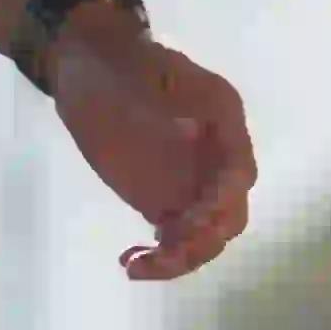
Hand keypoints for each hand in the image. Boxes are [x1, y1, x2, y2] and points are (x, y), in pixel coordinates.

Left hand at [49, 10, 260, 280]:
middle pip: (228, 215)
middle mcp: (215, 162)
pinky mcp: (162, 200)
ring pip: (204, 236)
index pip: (239, 175)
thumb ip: (181, 103)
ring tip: (139, 265)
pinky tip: (131, 262)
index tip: (194, 218)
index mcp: (224, 127)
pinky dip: (161, 257)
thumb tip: (192, 132)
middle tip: (166, 249)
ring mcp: (190, 184)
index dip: (223, 201)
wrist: (91, 66)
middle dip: (204, 238)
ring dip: (180, 257)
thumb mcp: (156, 71)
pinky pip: (174, 239)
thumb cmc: (126, 64)